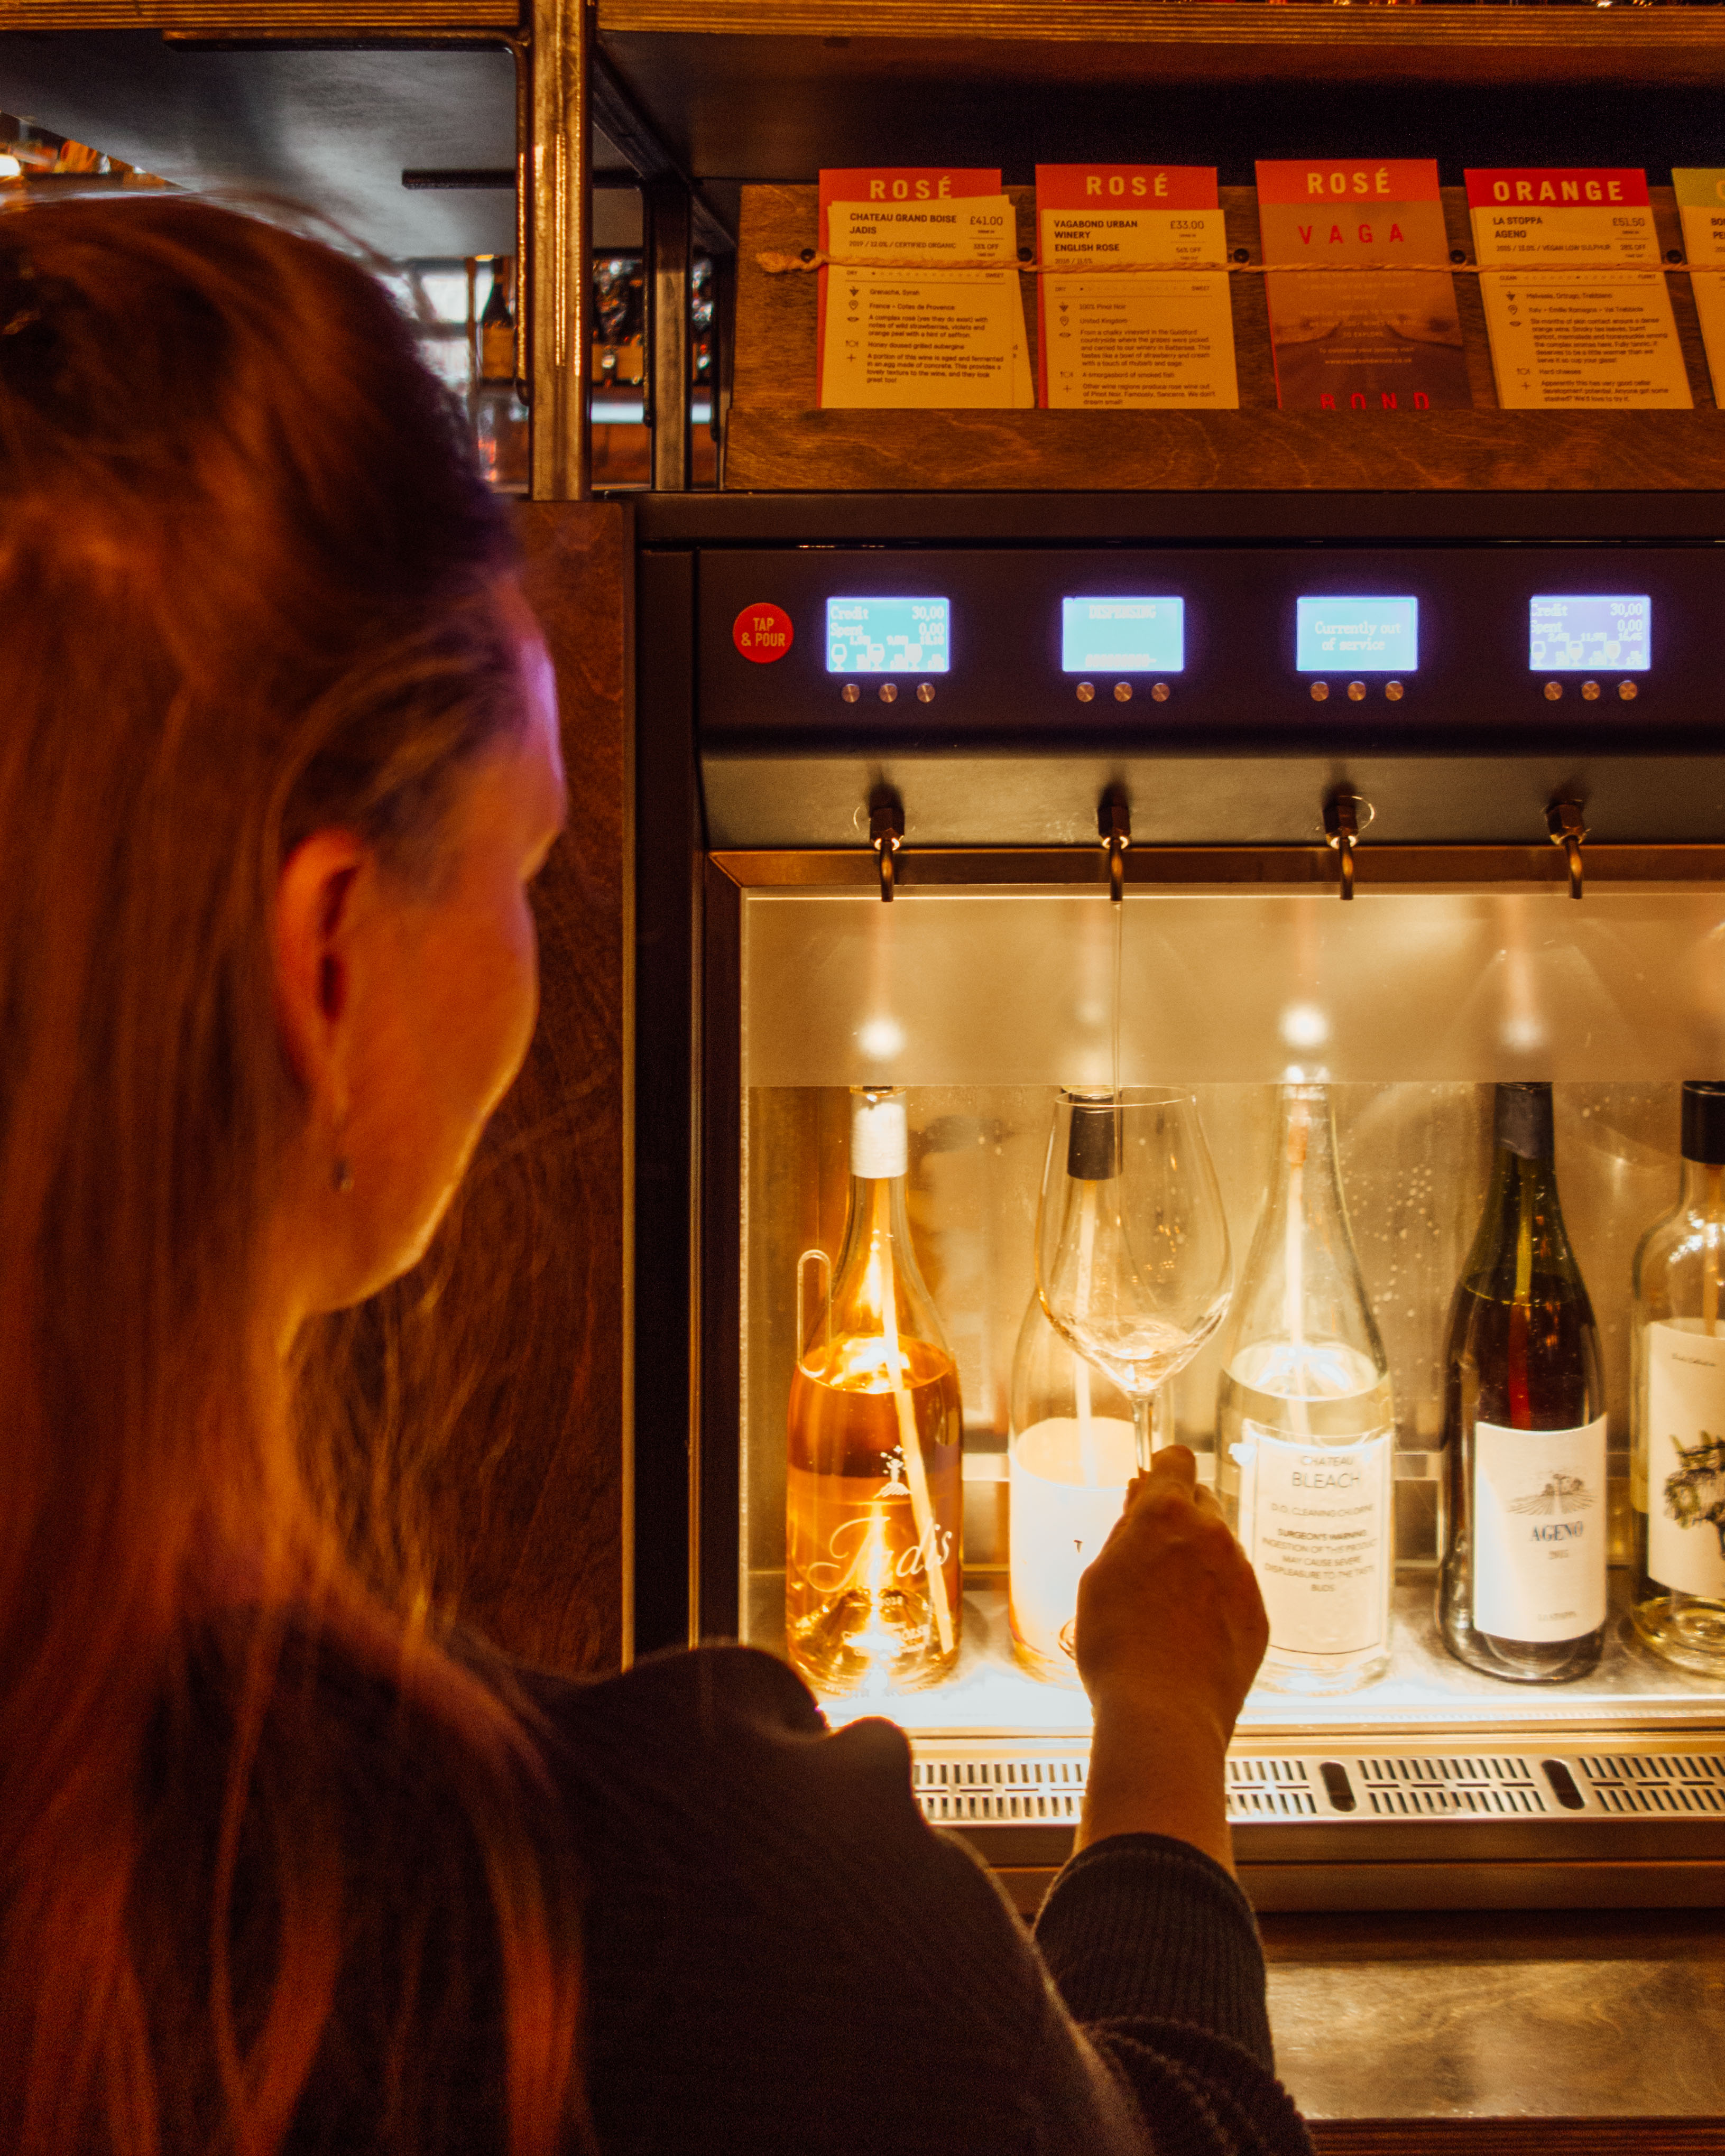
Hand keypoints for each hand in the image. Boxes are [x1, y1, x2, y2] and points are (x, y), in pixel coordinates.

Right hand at [1071, 1446, 1267, 1871]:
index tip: (1153, 1484)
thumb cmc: (1119, 1649)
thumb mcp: (1098, 1578)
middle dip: (1180, 1517)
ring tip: (1168, 1607)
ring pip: (1221, 1548)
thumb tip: (1140, 1504)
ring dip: (1200, 1561)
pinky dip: (1218, 1600)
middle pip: (1202, 1502)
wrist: (1163, 1716)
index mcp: (1165, 1514)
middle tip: (1152, 1554)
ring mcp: (1241, 1574)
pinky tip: (1191, 1632)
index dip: (1163, 1470)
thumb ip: (1125, 1533)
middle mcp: (1212, 1534)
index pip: (1177, 1460)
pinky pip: (1237, 1589)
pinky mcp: (1258, 1614)